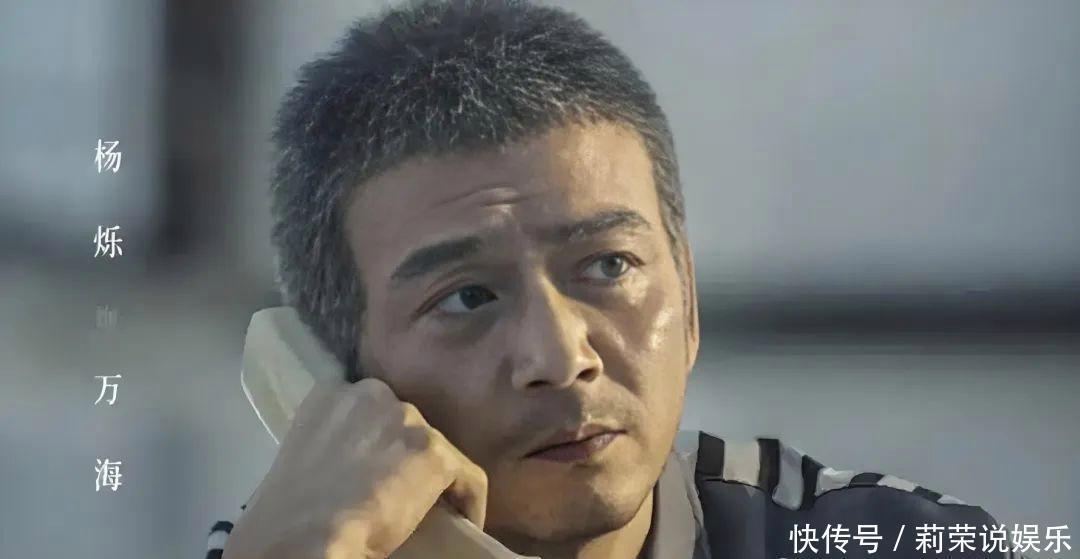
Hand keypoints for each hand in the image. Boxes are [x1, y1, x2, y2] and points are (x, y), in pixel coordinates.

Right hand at [223, 375, 487, 558]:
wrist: (305, 537)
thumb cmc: (289, 513)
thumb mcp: (302, 456)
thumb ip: (332, 442)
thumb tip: (353, 464)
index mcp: (330, 393)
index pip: (369, 408)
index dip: (376, 439)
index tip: (373, 469)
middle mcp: (372, 393)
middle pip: (405, 424)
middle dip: (404, 455)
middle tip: (396, 492)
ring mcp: (407, 420)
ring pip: (434, 449)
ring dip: (431, 477)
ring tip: (423, 509)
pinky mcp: (435, 453)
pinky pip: (467, 477)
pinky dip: (469, 502)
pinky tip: (463, 524)